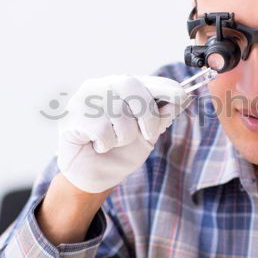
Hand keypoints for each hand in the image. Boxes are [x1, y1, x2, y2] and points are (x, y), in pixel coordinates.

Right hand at [57, 74, 189, 192]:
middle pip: (134, 88)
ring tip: (111, 142)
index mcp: (122, 87)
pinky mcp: (73, 115)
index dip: (167, 88)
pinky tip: (97, 145)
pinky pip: (104, 131)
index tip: (183, 97)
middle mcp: (103, 85)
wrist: (92, 176)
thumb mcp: (147, 135)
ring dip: (124, 138)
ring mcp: (86, 98)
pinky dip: (106, 145)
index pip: (148, 81)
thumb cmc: (119, 152)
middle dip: (149, 116)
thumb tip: (183, 99)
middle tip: (148, 135)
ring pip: (120, 115)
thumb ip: (162, 117)